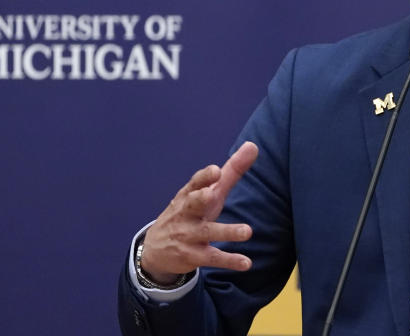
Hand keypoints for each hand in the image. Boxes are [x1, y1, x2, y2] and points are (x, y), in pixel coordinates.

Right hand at [140, 142, 258, 283]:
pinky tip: (246, 263)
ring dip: (227, 232)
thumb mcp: (208, 191)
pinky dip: (229, 260)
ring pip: (207, 233)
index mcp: (190, 194)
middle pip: (193, 203)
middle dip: (201, 198)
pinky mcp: (193, 256)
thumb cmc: (191, 211)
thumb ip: (231, 171)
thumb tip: (253, 145)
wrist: (156, 249)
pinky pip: (212, 258)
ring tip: (247, 231)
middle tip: (212, 194)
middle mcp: (187, 213)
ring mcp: (188, 235)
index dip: (204, 177)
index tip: (215, 170)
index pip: (195, 182)